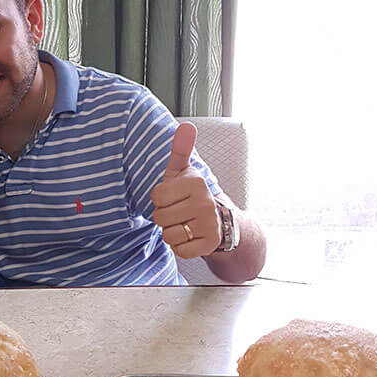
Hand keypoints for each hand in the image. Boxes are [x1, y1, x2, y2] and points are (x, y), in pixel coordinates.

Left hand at [151, 122, 220, 258]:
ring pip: (168, 235)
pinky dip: (181, 247)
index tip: (173, 198)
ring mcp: (209, 224)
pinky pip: (180, 250)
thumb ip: (180, 149)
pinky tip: (191, 237)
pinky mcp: (210, 243)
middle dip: (165, 218)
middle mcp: (205, 202)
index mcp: (195, 182)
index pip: (156, 197)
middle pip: (160, 217)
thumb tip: (186, 125)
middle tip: (179, 213)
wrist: (219, 220)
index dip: (160, 200)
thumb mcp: (183, 171)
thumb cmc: (191, 194)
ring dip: (172, 233)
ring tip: (185, 224)